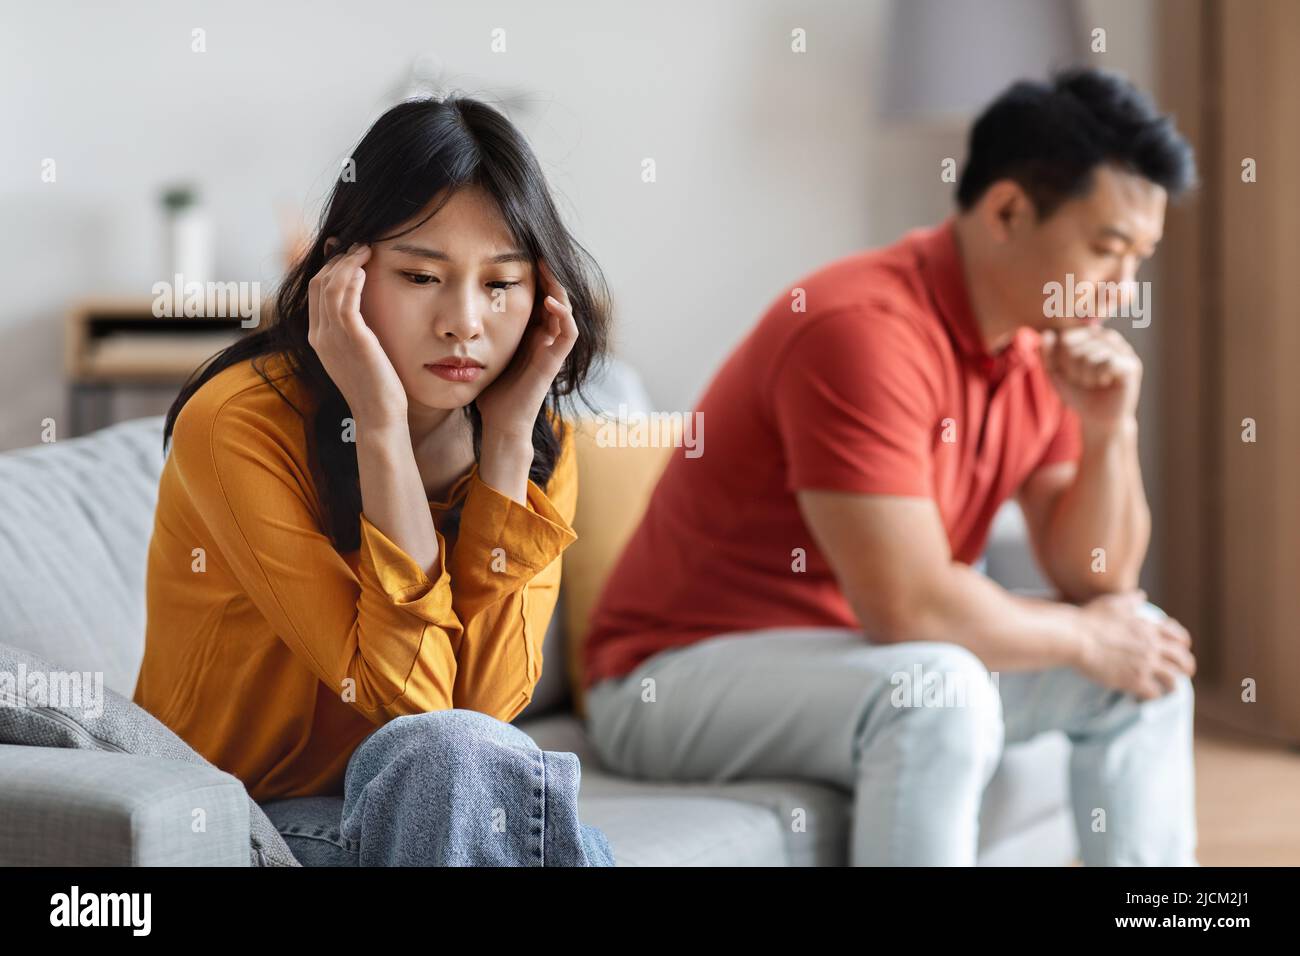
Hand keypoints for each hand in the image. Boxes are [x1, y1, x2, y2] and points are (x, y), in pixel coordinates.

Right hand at [307, 241, 408, 428]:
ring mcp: (333, 337)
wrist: (378, 416)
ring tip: (365, 249)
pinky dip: (352, 280)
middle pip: (318, 283)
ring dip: (348, 263)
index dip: (330, 267)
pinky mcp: (352, 339)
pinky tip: (364, 269)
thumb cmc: (375, 387)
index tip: (349, 254)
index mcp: (318, 338)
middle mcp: (320, 335)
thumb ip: (353, 332)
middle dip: (338, 259)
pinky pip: (345, 300)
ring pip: (330, 286)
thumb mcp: (357, 355)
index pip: (315, 291)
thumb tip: (363, 310)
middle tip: (359, 245)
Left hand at [475, 257, 578, 441]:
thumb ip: (478, 332)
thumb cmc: (490, 393)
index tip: (521, 252)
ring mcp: (552, 350)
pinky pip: (569, 333)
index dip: (535, 275)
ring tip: (546, 266)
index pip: (539, 296)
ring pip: (567, 309)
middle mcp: (545, 339)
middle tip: (537, 251)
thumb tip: (454, 309)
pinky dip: (564, 314)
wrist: (500, 424)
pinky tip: (549, 300)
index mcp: (530, 334)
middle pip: (555, 297)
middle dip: (548, 274)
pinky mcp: (555, 363)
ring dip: (559, 286)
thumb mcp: (482, 352)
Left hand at [1041, 326, 1141, 433]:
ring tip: (1094, 382)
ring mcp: (1123, 349)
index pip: (1066, 338)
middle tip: (1085, 381)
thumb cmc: (1078, 393)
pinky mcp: (1131, 365)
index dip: (1062, 361)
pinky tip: (1105, 382)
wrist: (1097, 419)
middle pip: (1075, 347)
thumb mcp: (1056, 372)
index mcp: (1091, 335)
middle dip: (1073, 370)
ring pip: (1089, 355)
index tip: (1072, 373)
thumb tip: (1047, 333)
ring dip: (1085, 376)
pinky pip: (1107, 362)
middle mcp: (1109, 338)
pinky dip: (1099, 376)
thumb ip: (1048, 353)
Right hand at [1073, 589, 1195, 699]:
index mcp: (1148, 628)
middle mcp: (1152, 646)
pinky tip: (1146, 696)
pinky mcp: (1134, 681)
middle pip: (1182, 659)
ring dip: (1173, 685)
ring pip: (1172, 679)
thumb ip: (1131, 600)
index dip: (1183, 643)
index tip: (1183, 647)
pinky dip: (1153, 696)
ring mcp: (1145, 665)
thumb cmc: (1091, 618)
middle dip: (1187, 666)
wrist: (1076, 638)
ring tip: (1170, 690)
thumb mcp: (1114, 603)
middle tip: (1186, 672)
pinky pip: (1154, 693)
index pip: (1177, 636)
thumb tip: (1141, 596)